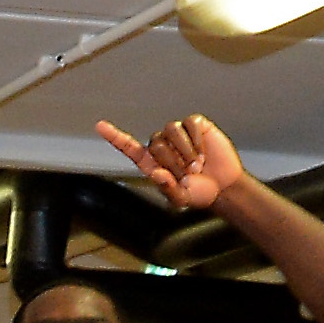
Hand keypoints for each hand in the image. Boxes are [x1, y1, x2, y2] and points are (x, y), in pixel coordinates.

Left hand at [96, 114, 246, 213]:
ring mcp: (178, 133)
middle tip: (188, 173)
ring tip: (197, 164)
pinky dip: (197, 140)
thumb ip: (167, 188)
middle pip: (155, 142)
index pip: (129, 147)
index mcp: (152, 162)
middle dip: (173, 160)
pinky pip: (190, 123)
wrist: (224, 185)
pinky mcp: (195, 125)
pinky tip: (204, 151)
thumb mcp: (181, 198)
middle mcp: (162, 145)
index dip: (115, 136)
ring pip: (171, 130)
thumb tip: (156, 173)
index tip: (100, 126)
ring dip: (185, 150)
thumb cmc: (199, 193)